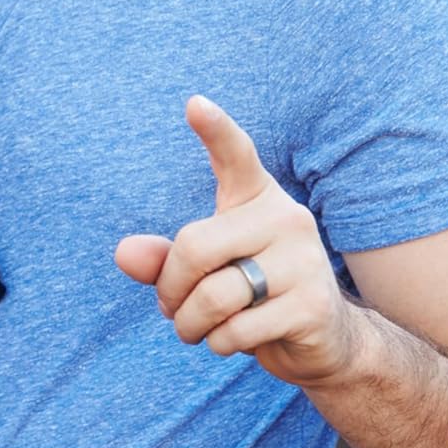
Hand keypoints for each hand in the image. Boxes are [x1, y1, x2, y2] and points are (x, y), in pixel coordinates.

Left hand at [115, 95, 356, 386]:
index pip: (236, 157)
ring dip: (190, 324)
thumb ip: (163, 259)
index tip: (194, 104)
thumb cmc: (251, 296)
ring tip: (198, 329)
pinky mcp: (312, 306)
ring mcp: (305, 261)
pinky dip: (220, 344)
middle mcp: (286, 219)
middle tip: (171, 308)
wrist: (324, 342)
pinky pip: (236, 329)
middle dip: (169, 289)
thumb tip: (124, 253)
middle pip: (193, 247)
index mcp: (257, 200)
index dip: (216, 131)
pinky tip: (236, 340)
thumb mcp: (203, 273)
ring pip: (213, 296)